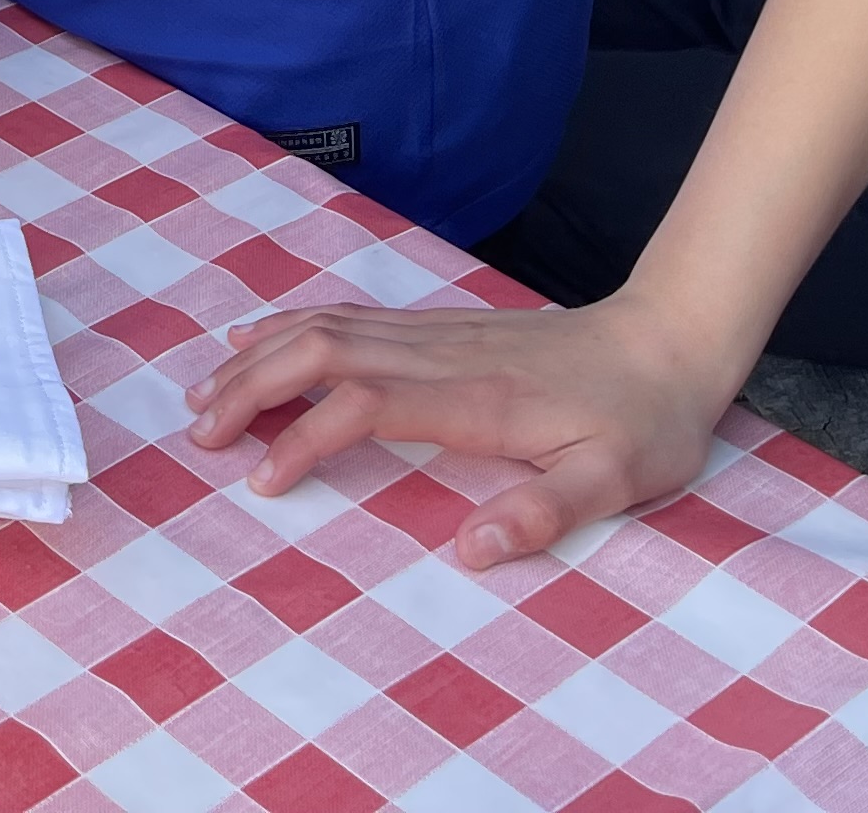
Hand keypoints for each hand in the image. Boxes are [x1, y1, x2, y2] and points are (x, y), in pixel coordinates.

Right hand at [183, 289, 741, 569]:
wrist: (667, 339)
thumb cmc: (644, 421)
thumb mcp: (616, 481)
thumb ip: (542, 513)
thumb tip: (465, 550)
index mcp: (475, 398)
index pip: (363, 404)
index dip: (304, 436)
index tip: (262, 481)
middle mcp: (438, 354)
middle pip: (321, 352)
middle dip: (251, 388)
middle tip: (200, 435)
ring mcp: (432, 333)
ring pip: (324, 328)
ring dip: (257, 357)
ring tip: (202, 394)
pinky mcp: (434, 326)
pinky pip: (344, 316)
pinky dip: (287, 326)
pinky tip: (255, 339)